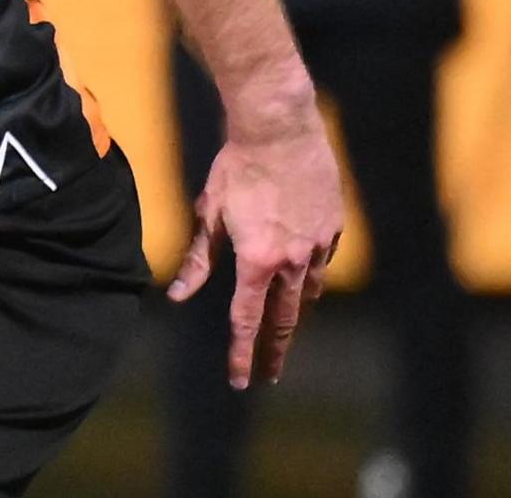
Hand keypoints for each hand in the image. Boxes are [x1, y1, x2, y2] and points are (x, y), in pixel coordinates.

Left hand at [166, 115, 344, 389]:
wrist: (279, 129)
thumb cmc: (237, 167)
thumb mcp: (209, 213)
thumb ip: (198, 259)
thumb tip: (177, 295)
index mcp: (257, 260)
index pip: (247, 320)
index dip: (242, 354)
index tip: (241, 381)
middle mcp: (291, 260)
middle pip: (283, 319)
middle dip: (274, 351)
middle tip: (270, 376)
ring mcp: (317, 245)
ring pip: (306, 292)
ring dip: (293, 314)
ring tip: (283, 330)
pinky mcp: (332, 227)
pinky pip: (320, 263)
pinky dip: (308, 276)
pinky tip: (301, 279)